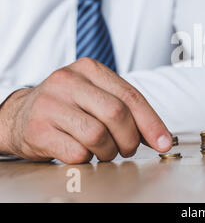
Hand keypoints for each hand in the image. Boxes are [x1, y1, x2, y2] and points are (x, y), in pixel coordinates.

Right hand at [0, 58, 171, 163]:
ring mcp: (51, 104)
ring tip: (104, 151)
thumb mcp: (95, 95)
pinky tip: (83, 151)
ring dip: (108, 151)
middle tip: (127, 148)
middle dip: (130, 139)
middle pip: (117, 114)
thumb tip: (158, 135)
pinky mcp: (38, 128)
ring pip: (98, 135)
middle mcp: (69, 81)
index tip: (163, 142)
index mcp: (90, 69)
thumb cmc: (67, 106)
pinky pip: (77, 152)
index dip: (151, 122)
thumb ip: (126, 108)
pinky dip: (87, 158)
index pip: (131, 95)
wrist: (19, 115)